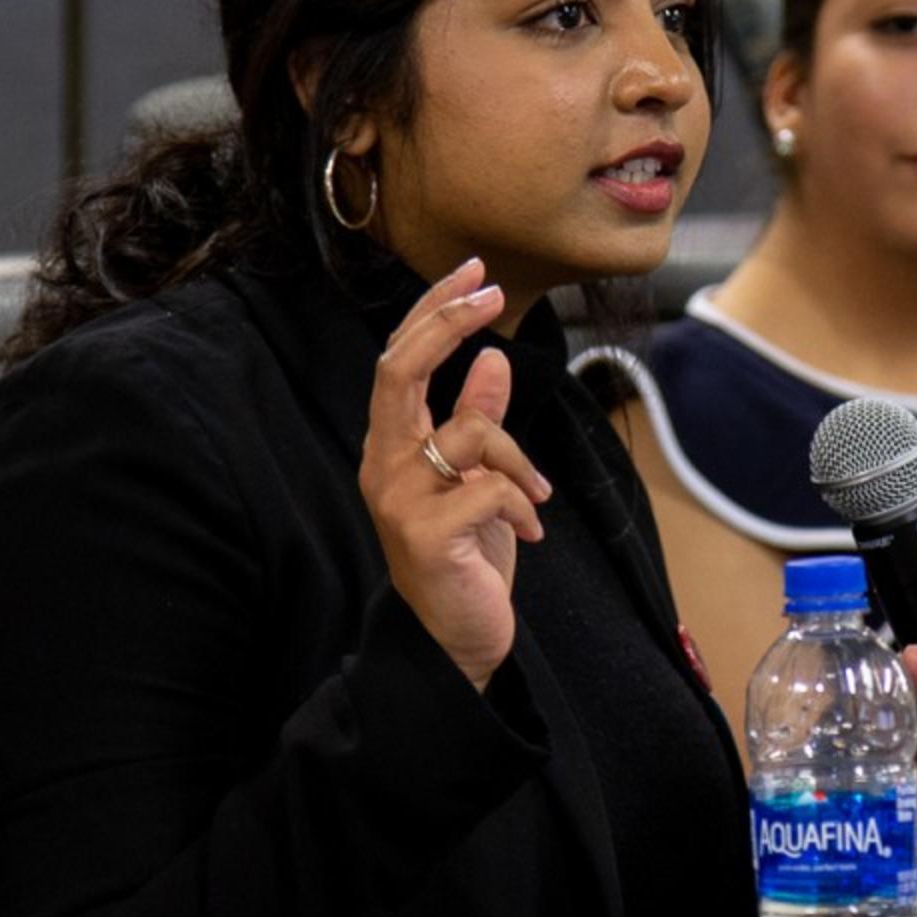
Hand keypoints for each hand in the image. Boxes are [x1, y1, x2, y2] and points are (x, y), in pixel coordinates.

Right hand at [358, 258, 552, 689]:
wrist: (456, 643)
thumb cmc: (466, 559)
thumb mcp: (479, 481)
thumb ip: (477, 422)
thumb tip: (491, 359)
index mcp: (391, 447)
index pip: (396, 360)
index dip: (432, 312)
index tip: (474, 273)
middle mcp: (382, 466)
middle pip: (399, 370)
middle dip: (447, 322)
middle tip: (491, 294)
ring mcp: (399, 501)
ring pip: (470, 432)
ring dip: (519, 460)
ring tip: (534, 498)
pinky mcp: (427, 536)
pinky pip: (491, 488)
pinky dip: (522, 504)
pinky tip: (530, 534)